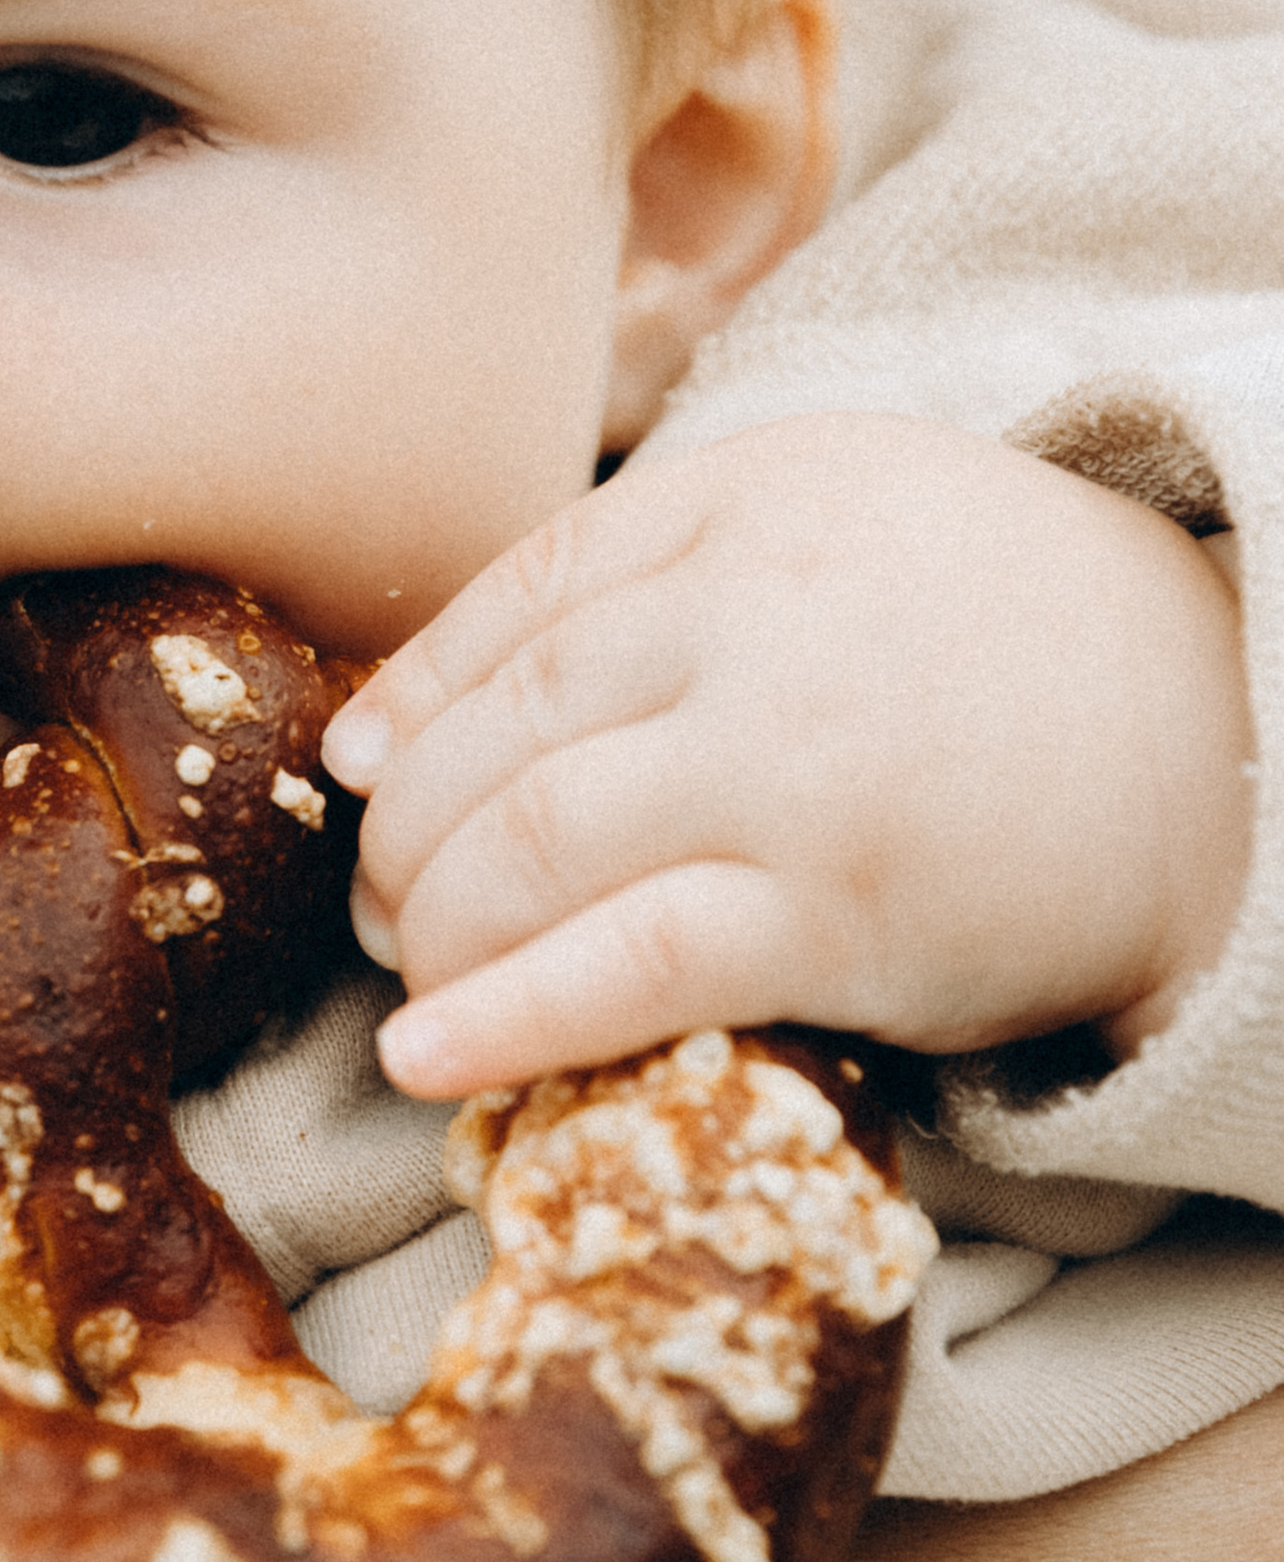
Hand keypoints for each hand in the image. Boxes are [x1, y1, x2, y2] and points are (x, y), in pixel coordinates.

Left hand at [321, 412, 1255, 1099]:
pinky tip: (424, 1058)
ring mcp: (786, 765)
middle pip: (494, 739)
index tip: (363, 776)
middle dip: (405, 841)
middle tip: (386, 904)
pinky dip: (501, 1018)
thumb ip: (629, 578)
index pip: (515, 605)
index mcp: (738, 503)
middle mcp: (746, 618)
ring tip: (417, 976)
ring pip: (523, 848)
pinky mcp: (835, 908)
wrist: (1224, 723)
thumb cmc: (1002, 636)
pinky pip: (623, 966)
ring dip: (434, 931)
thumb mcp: (826, 525)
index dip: (414, 705)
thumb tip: (378, 728)